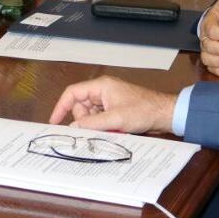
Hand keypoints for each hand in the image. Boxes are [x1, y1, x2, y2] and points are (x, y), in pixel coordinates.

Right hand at [48, 75, 177, 134]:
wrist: (164, 114)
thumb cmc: (144, 110)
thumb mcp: (116, 118)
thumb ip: (92, 124)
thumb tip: (73, 128)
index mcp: (101, 86)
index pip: (72, 93)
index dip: (61, 107)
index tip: (54, 122)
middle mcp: (103, 92)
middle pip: (81, 108)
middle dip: (86, 122)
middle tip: (97, 130)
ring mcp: (109, 101)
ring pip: (90, 117)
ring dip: (97, 126)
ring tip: (113, 130)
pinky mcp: (115, 111)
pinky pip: (100, 121)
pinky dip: (104, 128)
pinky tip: (116, 131)